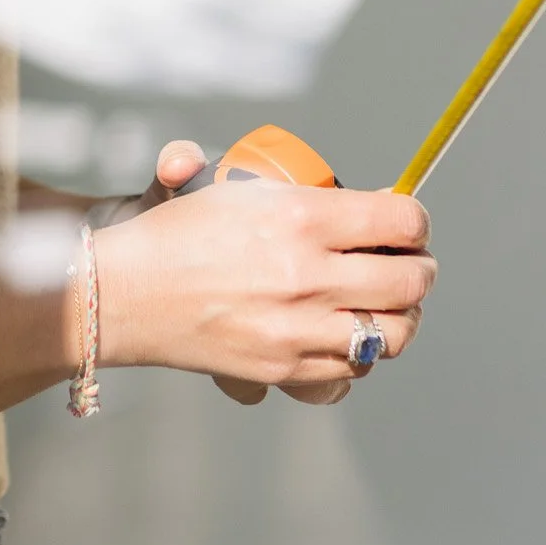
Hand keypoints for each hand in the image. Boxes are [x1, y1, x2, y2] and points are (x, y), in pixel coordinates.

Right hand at [92, 179, 434, 391]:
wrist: (124, 294)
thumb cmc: (174, 233)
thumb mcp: (227, 183)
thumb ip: (285, 173)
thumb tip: (356, 192)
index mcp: (299, 217)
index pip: (399, 222)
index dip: (416, 221)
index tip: (409, 223)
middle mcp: (306, 274)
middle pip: (409, 281)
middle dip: (421, 270)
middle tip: (413, 264)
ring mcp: (298, 328)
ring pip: (392, 334)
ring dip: (403, 318)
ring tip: (393, 306)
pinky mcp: (284, 369)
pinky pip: (351, 370)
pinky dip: (360, 355)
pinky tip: (350, 336)